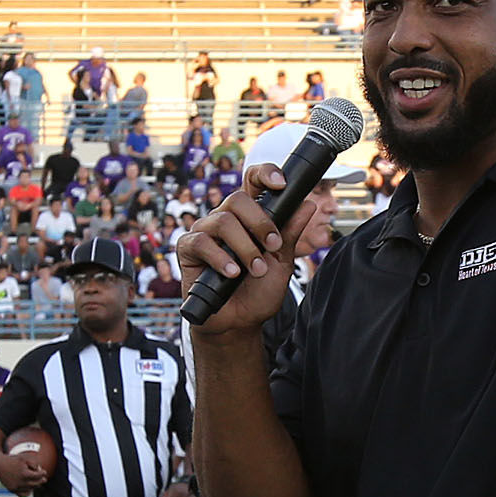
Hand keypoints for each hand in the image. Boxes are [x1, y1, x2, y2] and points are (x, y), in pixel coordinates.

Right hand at [0, 450, 48, 496]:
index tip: (44, 472)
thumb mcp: (25, 458)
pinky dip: (28, 492)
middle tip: (43, 478)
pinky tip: (29, 487)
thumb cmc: (12, 460)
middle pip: (36, 484)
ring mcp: (16, 487)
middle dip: (41, 480)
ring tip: (35, 481)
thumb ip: (34, 464)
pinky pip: (23, 494)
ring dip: (35, 485)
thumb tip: (39, 471)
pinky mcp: (12, 490)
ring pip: (31, 489)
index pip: (39, 476)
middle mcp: (20, 482)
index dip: (43, 473)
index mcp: (24, 474)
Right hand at [177, 164, 315, 336]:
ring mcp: (205, 231)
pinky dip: (221, 258)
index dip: (265, 174)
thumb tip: (307, 205)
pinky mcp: (188, 248)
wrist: (240, 322)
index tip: (282, 184)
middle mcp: (225, 218)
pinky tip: (231, 273)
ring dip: (245, 247)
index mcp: (249, 216)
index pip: (253, 181)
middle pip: (238, 198)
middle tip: (273, 245)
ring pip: (223, 221)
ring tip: (255, 270)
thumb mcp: (282, 262)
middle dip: (260, 222)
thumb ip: (291, 234)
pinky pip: (201, 241)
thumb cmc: (259, 290)